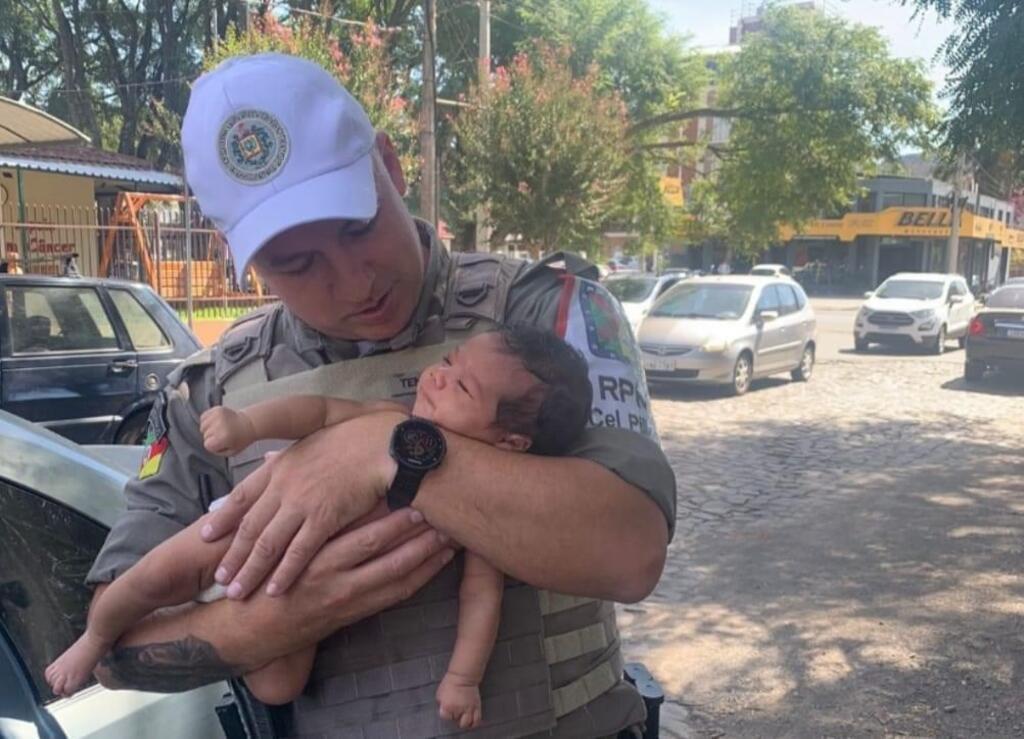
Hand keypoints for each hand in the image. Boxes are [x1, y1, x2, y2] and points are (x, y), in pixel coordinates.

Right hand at [201, 406, 256, 456]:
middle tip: (223, 435)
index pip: (207, 445)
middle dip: (212, 437)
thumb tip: (207, 444)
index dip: (214, 446)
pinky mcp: (217, 409)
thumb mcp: (231, 452)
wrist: (249, 424)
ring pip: (203, 426)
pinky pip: (203, 417)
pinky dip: (207, 420)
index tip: (222, 443)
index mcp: (223, 438)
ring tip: (220, 428)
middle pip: (205, 435)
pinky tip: (216, 422)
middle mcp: (219, 426)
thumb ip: (217, 451)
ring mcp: (217, 416)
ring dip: (208, 428)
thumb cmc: (241, 439)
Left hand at [201, 411, 403, 599]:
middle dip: (232, 554)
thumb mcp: (316, 435)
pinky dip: (284, 573)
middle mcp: (284, 484)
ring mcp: (301, 502)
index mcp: (282, 464)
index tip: (207, 534)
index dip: (224, 517)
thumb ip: (292, 454)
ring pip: (267, 543)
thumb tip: (270, 459)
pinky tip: (273, 589)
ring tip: (237, 592)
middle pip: (249, 526)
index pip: (243, 495)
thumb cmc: (359, 436)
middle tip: (219, 578)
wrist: (385, 443)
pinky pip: (298, 551)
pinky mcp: (323, 518)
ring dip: (250, 570)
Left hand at [436, 672, 482, 729]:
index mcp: (447, 706)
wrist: (463, 677)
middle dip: (455, 717)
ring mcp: (468, 709)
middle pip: (456, 720)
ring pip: (467, 723)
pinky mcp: (476, 707)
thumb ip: (441, 704)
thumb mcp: (440, 693)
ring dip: (464, 722)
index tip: (448, 710)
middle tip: (456, 712)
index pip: (446, 717)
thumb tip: (443, 709)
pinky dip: (474, 723)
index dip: (447, 714)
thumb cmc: (450, 683)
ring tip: (463, 718)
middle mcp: (458, 710)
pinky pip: (476, 720)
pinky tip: (471, 722)